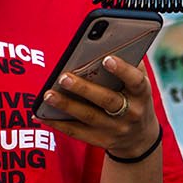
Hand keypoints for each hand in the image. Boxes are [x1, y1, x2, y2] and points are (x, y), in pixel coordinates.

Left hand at [39, 53, 159, 160]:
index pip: (135, 81)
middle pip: (107, 101)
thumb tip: (107, 42)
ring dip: (66, 105)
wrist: (139, 138)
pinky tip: (40, 114)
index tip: (106, 58)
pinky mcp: (100, 140)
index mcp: (142, 94)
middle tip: (64, 77)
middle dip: (84, 89)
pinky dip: (57, 123)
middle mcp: (131, 113)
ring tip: (48, 94)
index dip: (122, 70)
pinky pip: (76, 132)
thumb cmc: (134, 97)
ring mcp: (115, 129)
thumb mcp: (139, 82)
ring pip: (88, 116)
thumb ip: (129, 63)